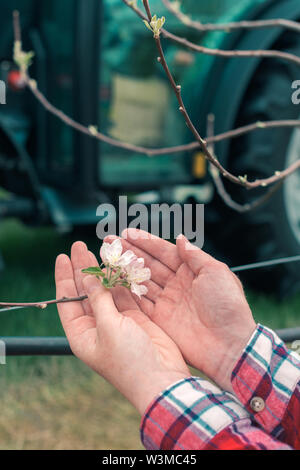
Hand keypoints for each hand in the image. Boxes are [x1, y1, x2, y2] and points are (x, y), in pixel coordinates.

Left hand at [55, 242, 189, 414]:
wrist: (161, 378)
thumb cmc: (128, 359)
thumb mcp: (108, 327)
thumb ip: (99, 299)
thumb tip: (88, 277)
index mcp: (82, 334)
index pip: (67, 301)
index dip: (64, 278)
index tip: (63, 256)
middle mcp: (97, 326)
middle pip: (86, 292)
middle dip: (83, 269)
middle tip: (80, 246)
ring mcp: (117, 321)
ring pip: (106, 290)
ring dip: (103, 272)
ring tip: (100, 249)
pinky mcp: (136, 318)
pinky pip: (125, 294)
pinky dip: (122, 280)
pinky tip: (119, 264)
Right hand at [105, 230, 255, 392]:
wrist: (229, 344)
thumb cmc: (228, 305)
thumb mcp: (216, 273)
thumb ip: (195, 255)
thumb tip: (180, 238)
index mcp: (191, 271)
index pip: (164, 252)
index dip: (145, 242)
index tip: (126, 232)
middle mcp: (176, 284)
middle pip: (148, 264)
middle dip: (129, 252)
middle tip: (109, 242)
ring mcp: (167, 302)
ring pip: (141, 281)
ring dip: (124, 269)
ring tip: (107, 258)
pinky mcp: (160, 319)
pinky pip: (140, 303)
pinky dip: (126, 292)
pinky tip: (113, 281)